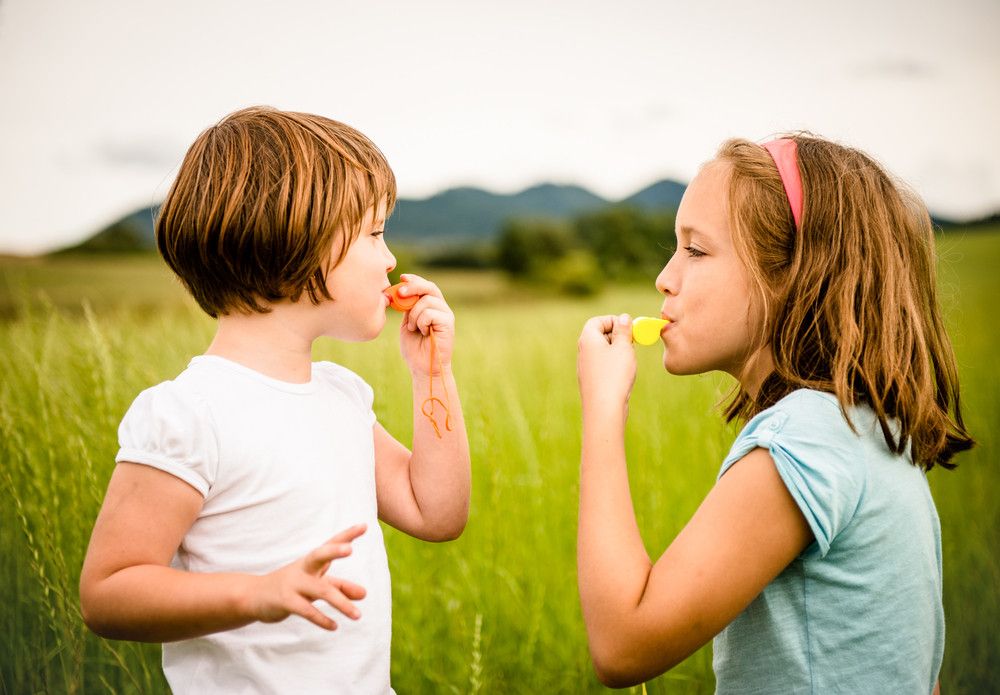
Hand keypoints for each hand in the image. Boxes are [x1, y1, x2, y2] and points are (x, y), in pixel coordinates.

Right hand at [248, 524, 367, 630]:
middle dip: (334, 551)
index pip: (330, 544)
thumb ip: (340, 587)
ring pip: (321, 590)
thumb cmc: (291, 586)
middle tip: (350, 549)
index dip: (347, 535)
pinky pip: (307, 610)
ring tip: (358, 616)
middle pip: (319, 555)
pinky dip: (322, 619)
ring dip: (341, 603)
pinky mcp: (285, 601)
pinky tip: (334, 626)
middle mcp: (303, 568)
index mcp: (312, 561)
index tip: (364, 526)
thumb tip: (365, 594)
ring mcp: (293, 583)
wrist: (254, 596)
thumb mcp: (316, 583)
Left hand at [395, 273, 454, 374]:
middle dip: (412, 287)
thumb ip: (406, 308)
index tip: (402, 277)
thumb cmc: (414, 349)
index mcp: (431, 307)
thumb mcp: (406, 323)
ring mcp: (446, 315)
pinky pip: (430, 313)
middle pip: (429, 287)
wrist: (423, 368)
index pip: (425, 286)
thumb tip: (399, 291)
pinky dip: (421, 322)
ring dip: (414, 314)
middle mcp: (441, 308)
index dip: (414, 280)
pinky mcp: (448, 323)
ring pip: (426, 301)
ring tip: (413, 328)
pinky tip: (423, 332)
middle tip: (399, 292)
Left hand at [578, 314, 636, 416]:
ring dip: (618, 351)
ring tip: (629, 360)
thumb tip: (623, 317)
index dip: (614, 321)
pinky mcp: (591, 380)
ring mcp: (586, 367)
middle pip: (599, 335)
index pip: (597, 321)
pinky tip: (624, 375)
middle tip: (632, 343)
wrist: (603, 409)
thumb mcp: (624, 348)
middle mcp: (583, 352)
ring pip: (603, 351)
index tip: (629, 328)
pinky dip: (614, 365)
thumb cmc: (614, 375)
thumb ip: (624, 331)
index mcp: (587, 339)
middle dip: (618, 336)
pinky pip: (603, 366)